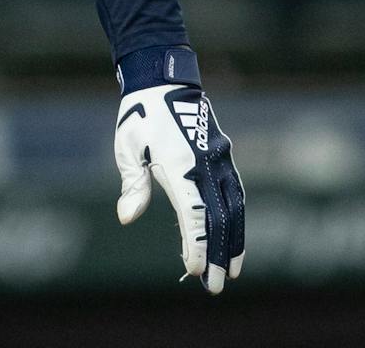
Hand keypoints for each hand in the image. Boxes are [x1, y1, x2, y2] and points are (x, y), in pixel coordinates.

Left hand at [114, 82, 245, 292]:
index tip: (195, 270)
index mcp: (179, 162)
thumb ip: (132, 184)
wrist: (163, 79)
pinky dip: (237, 219)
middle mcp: (205, 163)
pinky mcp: (224, 156)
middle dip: (218, 254)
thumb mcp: (127, 147)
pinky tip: (235, 237)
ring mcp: (219, 159)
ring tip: (231, 270)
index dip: (196, 244)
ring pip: (235, 207)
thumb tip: (126, 217)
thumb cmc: (139, 114)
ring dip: (234, 240)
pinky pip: (236, 193)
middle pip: (219, 217)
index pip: (194, 213)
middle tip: (215, 285)